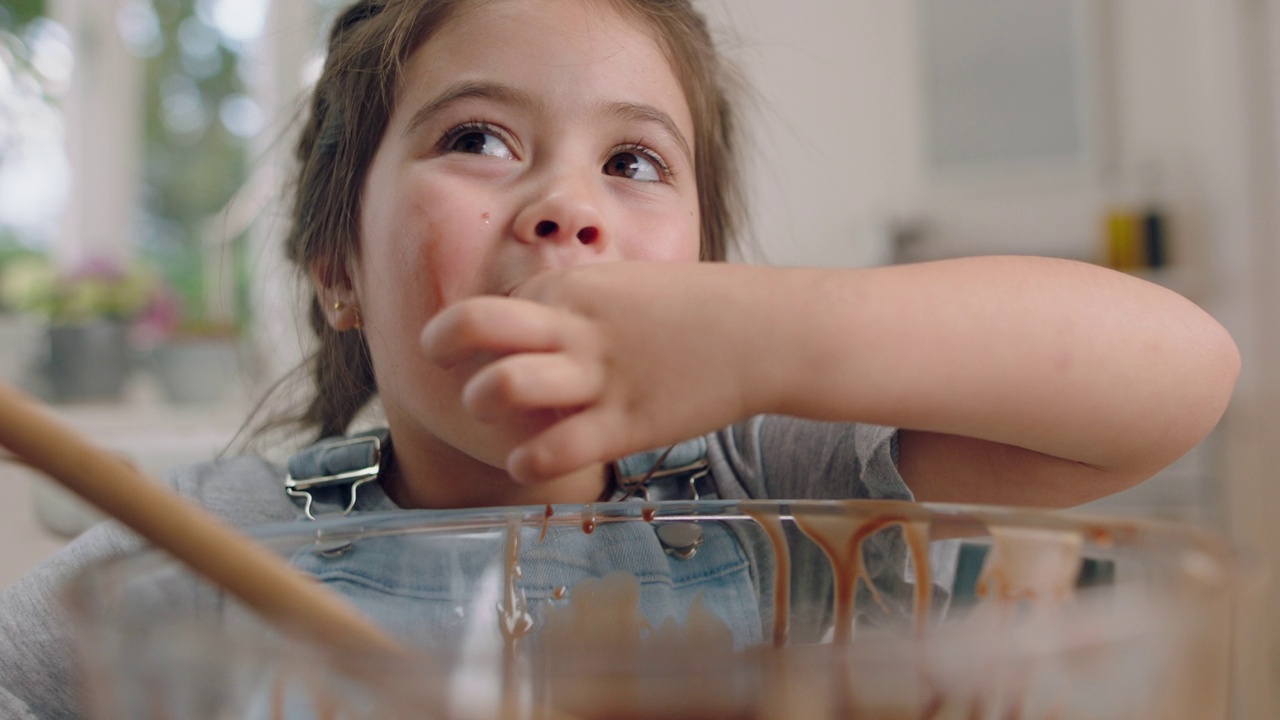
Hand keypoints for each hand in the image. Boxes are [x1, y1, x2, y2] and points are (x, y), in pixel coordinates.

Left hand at [420, 262, 761, 482]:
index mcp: (573, 289)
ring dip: (482, 404)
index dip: (478, 330)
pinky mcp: (626, 424)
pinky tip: (532, 461)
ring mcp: (598, 376)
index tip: (492, 349)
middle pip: (472, 324)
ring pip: (502, 386)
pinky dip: (526, 462)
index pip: (492, 305)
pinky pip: (551, 450)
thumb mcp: (628, 287)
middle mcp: (575, 328)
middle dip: (440, 344)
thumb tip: (538, 328)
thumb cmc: (700, 310)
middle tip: (441, 362)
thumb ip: (579, 306)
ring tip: (498, 417)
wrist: (768, 332)